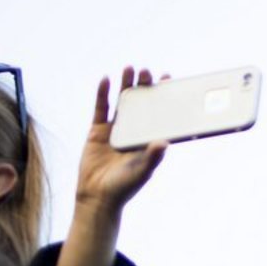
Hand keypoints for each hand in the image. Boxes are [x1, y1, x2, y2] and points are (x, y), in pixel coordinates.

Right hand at [75, 67, 168, 219]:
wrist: (97, 197)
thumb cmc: (124, 188)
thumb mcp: (141, 172)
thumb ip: (152, 157)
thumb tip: (165, 143)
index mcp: (148, 140)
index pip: (158, 114)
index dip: (163, 98)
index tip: (169, 80)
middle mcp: (133, 132)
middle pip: (140, 104)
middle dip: (144, 87)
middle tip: (148, 71)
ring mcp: (115, 130)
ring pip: (121, 102)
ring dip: (125, 85)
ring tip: (130, 68)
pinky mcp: (97, 131)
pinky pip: (101, 109)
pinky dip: (102, 94)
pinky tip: (106, 80)